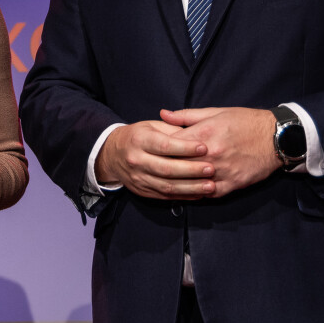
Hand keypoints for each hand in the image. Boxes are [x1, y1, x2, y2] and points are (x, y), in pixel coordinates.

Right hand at [95, 120, 214, 199]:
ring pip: (167, 186)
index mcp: (140, 140)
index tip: (204, 147)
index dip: (185, 148)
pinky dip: (184, 196)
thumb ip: (173, 129)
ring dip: (191, 187)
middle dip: (191, 170)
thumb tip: (196, 135)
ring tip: (210, 186)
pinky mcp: (142, 191)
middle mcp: (137, 160)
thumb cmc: (139, 136)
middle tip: (211, 169)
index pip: (165, 146)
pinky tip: (199, 194)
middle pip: (166, 168)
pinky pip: (165, 196)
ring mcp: (138, 178)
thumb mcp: (152, 126)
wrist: (112, 154)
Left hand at [159, 107, 278, 197]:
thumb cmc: (245, 121)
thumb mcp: (215, 111)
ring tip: (164, 182)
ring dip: (178, 183)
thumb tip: (163, 114)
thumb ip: (187, 116)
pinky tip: (187, 191)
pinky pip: (208, 193)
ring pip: (191, 182)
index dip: (158, 148)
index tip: (150, 150)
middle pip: (178, 165)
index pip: (171, 145)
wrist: (275, 137)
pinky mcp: (231, 184)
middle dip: (164, 166)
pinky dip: (196, 193)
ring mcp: (221, 171)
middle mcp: (211, 155)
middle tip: (152, 168)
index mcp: (204, 134)